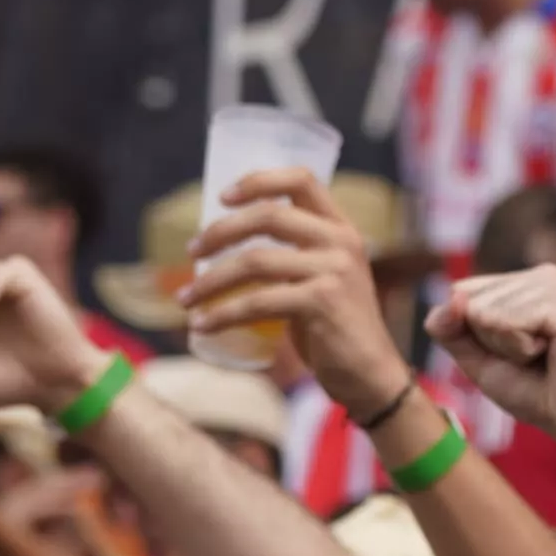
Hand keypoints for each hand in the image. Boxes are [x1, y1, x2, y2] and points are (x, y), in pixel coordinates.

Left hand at [188, 172, 418, 418]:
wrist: (370, 376)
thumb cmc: (335, 330)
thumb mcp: (321, 279)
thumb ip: (292, 257)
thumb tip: (225, 247)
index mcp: (340, 228)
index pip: (301, 179)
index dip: (258, 181)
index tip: (222, 196)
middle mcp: (341, 241)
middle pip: (268, 215)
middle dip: (220, 231)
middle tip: (191, 251)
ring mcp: (334, 271)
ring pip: (255, 261)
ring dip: (211, 280)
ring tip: (186, 298)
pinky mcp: (322, 302)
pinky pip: (258, 302)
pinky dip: (223, 314)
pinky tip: (202, 325)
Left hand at [429, 268, 555, 465]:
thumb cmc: (534, 391)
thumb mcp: (477, 359)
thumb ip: (450, 328)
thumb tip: (449, 298)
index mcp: (526, 280)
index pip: (461, 293)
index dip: (475, 335)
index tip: (514, 353)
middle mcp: (544, 275)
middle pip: (472, 303)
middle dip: (492, 342)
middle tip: (533, 359)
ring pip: (487, 313)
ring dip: (508, 348)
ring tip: (544, 357)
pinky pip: (508, 322)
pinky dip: (520, 350)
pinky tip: (552, 354)